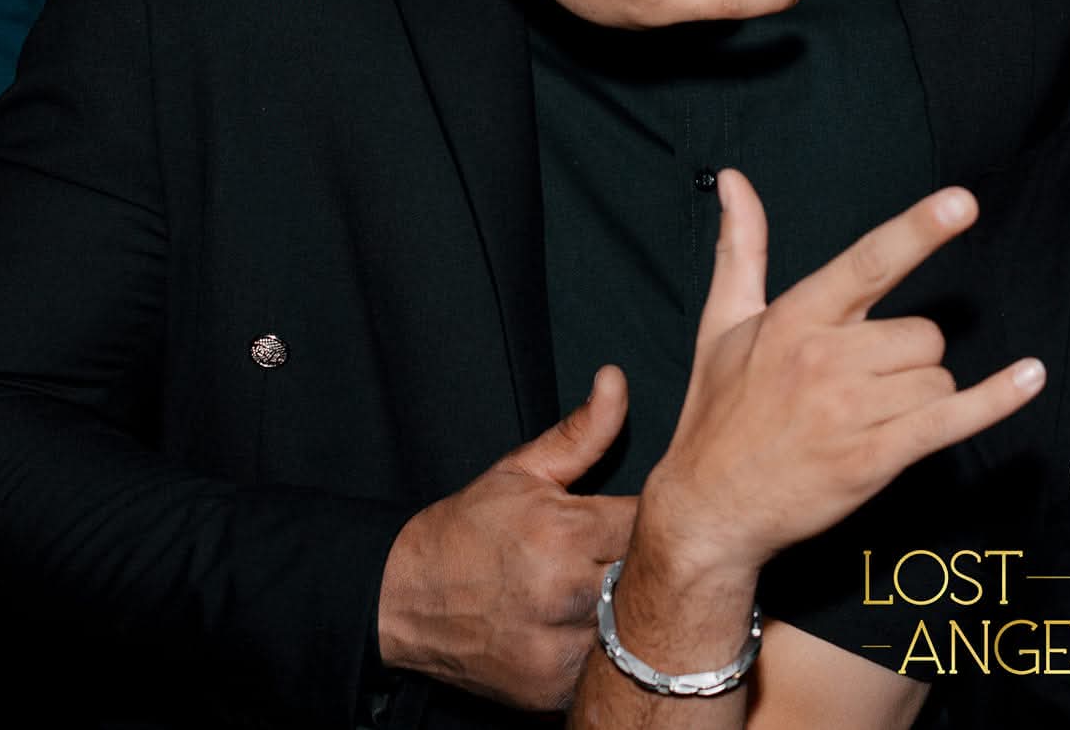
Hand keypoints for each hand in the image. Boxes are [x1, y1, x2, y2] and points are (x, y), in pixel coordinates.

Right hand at [377, 365, 637, 709]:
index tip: (666, 513)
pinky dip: (609, 654)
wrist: (402, 600)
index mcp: (564, 532)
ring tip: (621, 590)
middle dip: (655, 564)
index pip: (654, 522)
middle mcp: (563, 592)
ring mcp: (556, 647)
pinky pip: (604, 671)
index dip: (667, 516)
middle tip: (651, 554)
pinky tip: (596, 629)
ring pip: (634, 629)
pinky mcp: (548, 689)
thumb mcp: (522, 470)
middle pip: (651, 578)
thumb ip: (583, 431)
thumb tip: (617, 379)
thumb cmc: (467, 530)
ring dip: (635, 611)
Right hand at [632, 169, 1045, 580]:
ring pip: (936, 377)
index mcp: (796, 318)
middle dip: (908, 357)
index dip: (918, 231)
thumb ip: (742, 247)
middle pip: (922, 334)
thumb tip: (735, 180)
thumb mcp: (722, 323)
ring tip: (868, 417)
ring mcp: (852, 411)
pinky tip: (1030, 376)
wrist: (709, 509)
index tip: (961, 203)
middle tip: (861, 384)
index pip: (868, 262)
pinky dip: (995, 400)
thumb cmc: (720, 412)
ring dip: (920, 395)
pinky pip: (950, 419)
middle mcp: (826, 358)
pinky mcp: (874, 458)